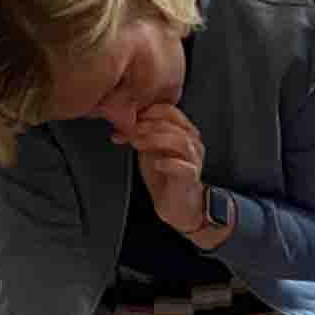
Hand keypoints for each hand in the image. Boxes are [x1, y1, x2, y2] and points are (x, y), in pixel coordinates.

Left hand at [116, 105, 206, 233]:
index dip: (146, 111)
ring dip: (154, 139)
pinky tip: (155, 164)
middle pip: (171, 122)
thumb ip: (141, 133)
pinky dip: (167, 163)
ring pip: (179, 140)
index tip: (126, 120)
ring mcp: (194, 159)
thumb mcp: (149, 148)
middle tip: (127, 131)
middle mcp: (192, 142)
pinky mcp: (191, 177)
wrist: (175, 204)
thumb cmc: (164, 175)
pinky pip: (183, 167)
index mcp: (184, 131)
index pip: (168, 110)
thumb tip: (120, 122)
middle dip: (145, 125)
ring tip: (136, 143)